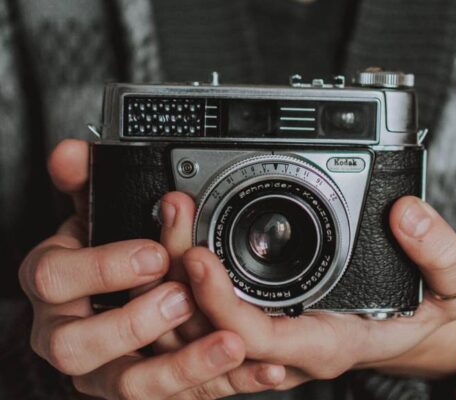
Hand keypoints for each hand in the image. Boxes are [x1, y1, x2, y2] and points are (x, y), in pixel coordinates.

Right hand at [19, 139, 285, 398]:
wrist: (99, 310)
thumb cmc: (97, 263)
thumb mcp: (91, 221)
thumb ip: (86, 187)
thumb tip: (71, 151)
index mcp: (54, 288)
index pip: (55, 280)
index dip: (104, 266)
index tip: (153, 253)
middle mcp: (67, 337)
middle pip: (78, 347)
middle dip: (134, 322)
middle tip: (182, 298)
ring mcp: (103, 372)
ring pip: (131, 386)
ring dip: (184, 366)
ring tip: (231, 345)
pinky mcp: (143, 391)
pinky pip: (181, 399)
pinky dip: (224, 384)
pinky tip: (263, 368)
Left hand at [162, 193, 455, 388]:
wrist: (409, 333)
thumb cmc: (424, 314)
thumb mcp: (452, 290)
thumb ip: (440, 255)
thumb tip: (408, 214)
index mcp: (325, 344)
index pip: (255, 337)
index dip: (220, 303)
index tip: (198, 254)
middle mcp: (285, 348)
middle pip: (211, 330)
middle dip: (180, 276)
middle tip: (172, 211)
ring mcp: (267, 338)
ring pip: (199, 324)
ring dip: (175, 273)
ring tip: (169, 213)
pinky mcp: (260, 321)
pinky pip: (209, 313)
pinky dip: (188, 278)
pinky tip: (180, 234)